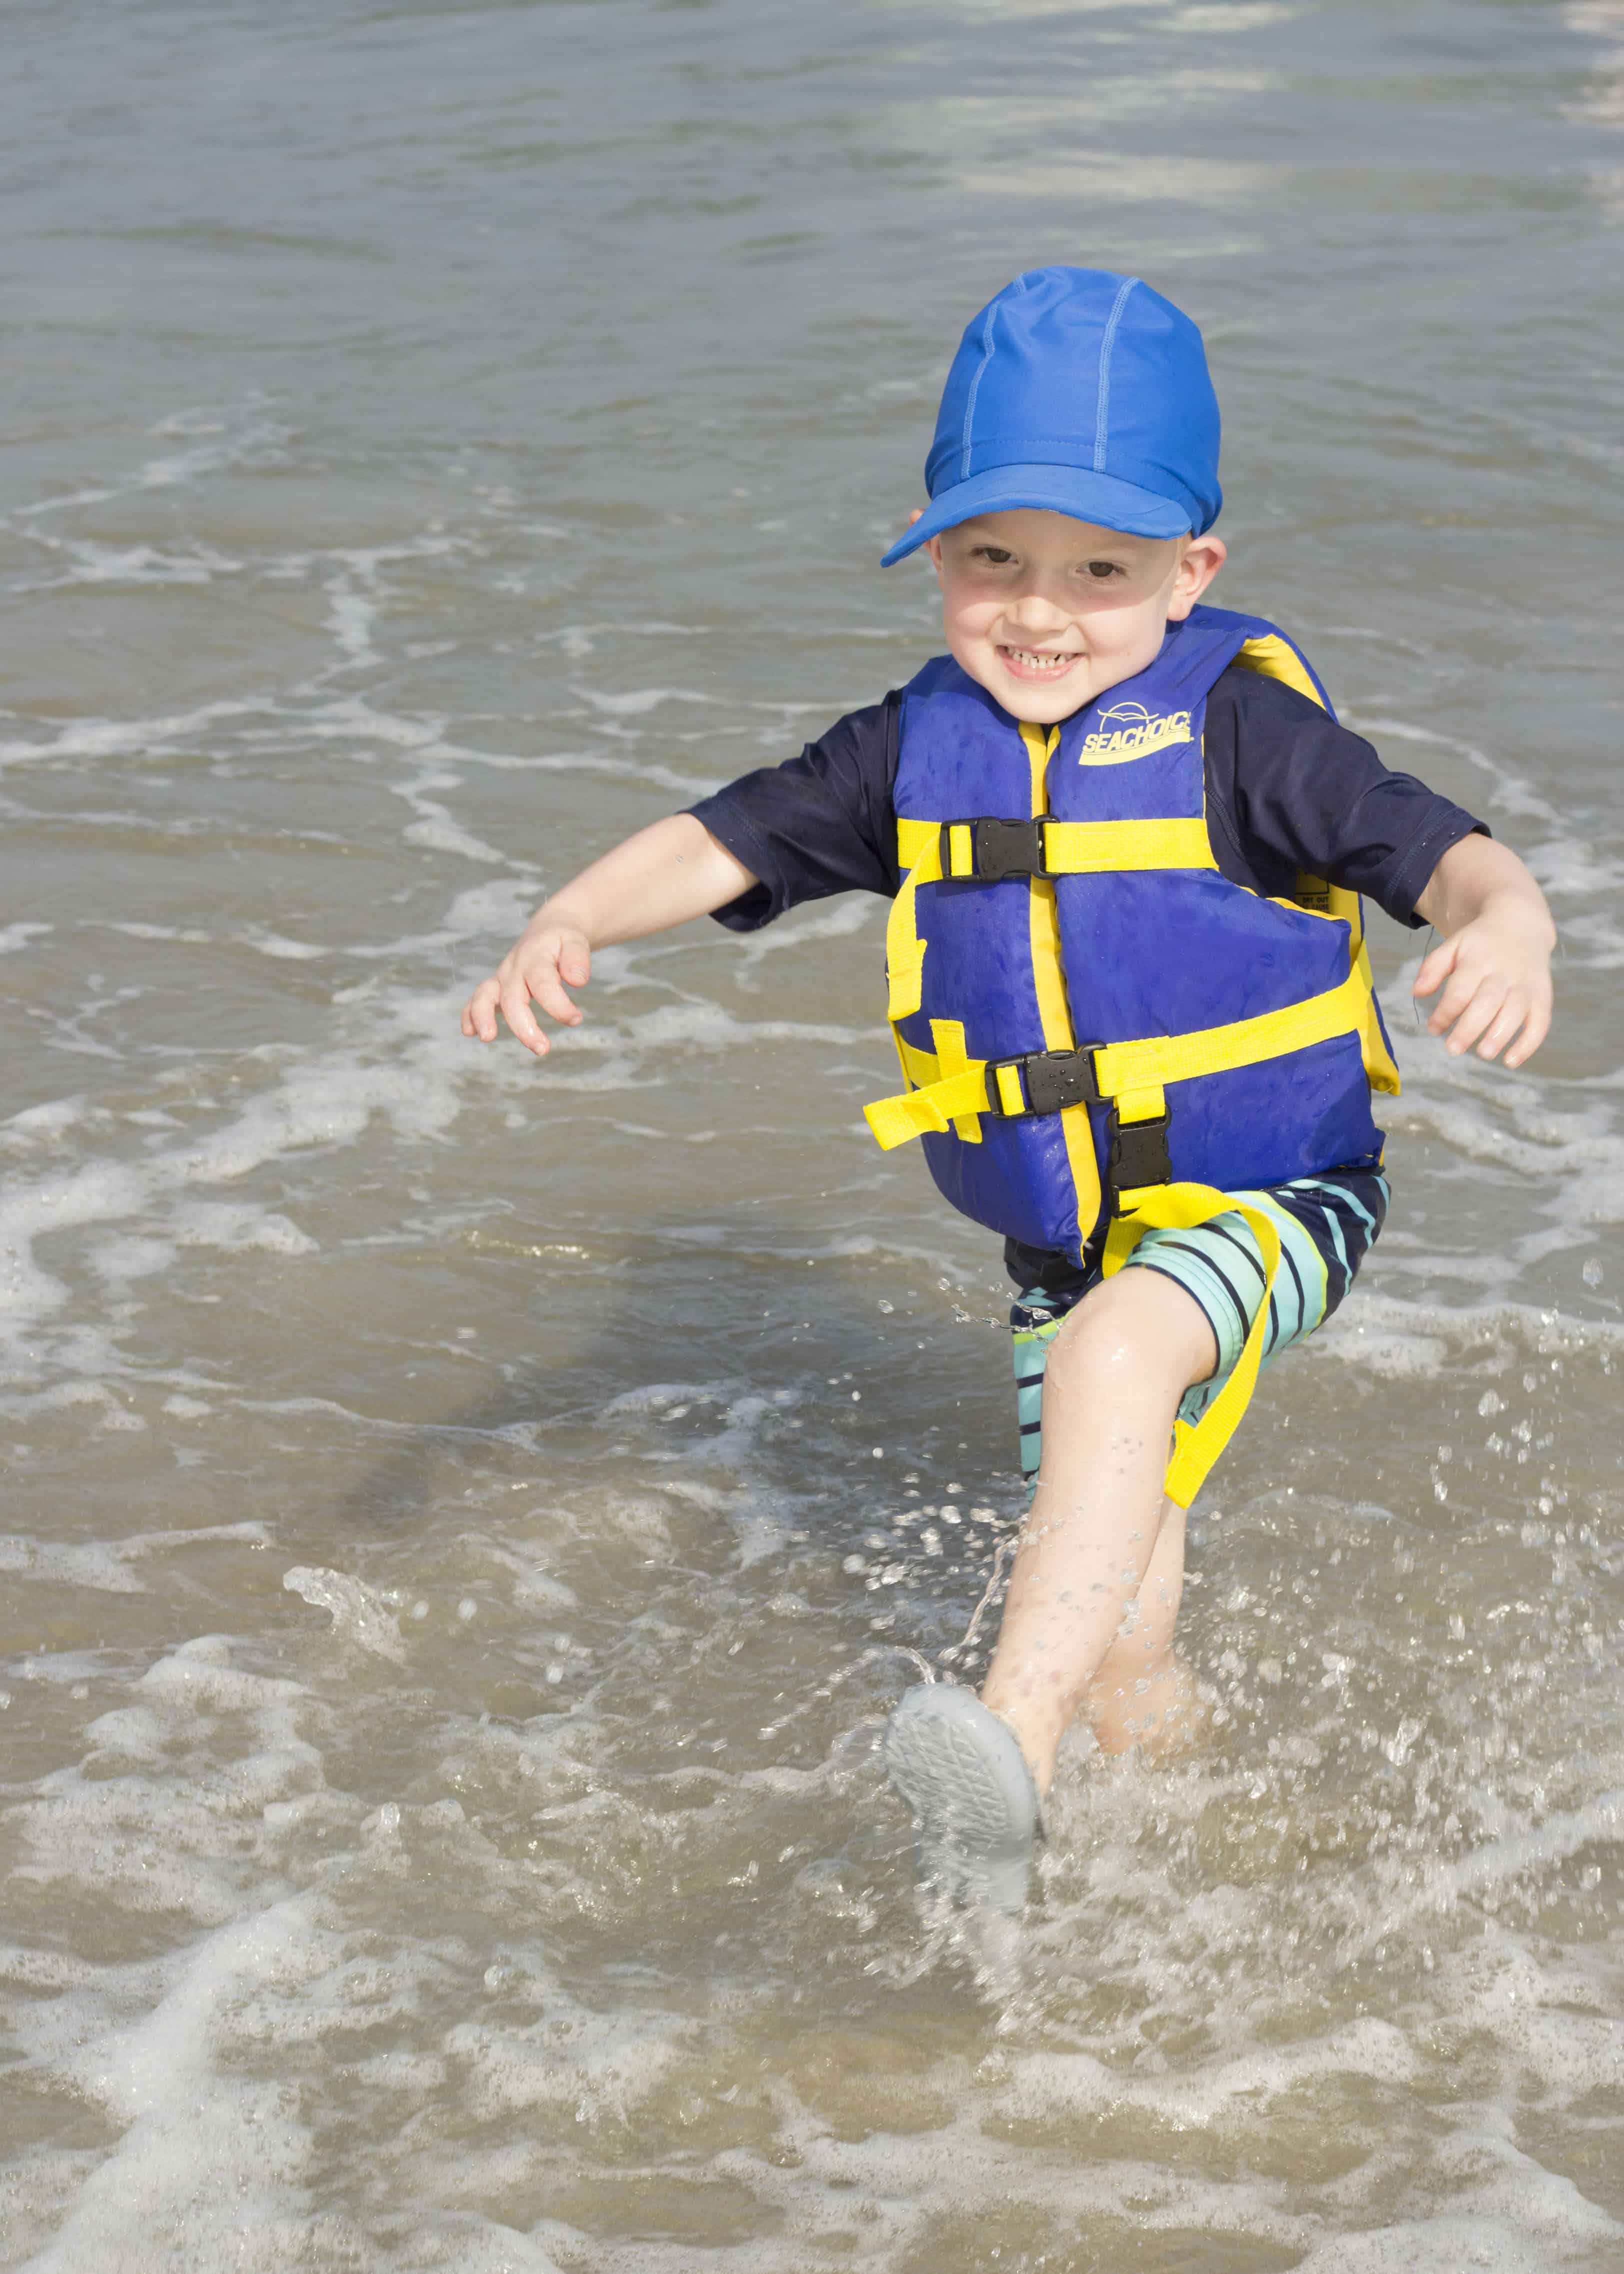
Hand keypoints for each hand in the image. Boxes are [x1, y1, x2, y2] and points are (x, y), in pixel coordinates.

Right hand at [461, 916, 591, 1057]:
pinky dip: (470, 1014)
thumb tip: (578, 981)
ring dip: (483, 1017)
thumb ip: (577, 959)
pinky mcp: (496, 986)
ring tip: (487, 1037)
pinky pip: (477, 999)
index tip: (576, 1019)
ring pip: (485, 996)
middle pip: (512, 998)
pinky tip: (469, 1032)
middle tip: (542, 1049)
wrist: (548, 930)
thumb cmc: (563, 940)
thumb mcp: (575, 940)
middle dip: (524, 1027)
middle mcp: (514, 968)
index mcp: (535, 957)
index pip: (542, 984)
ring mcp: (502, 977)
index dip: (558, 1005)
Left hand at [1412, 895, 1552, 1067]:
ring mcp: (1525, 985)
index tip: (1433, 1028)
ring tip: (1483, 1054)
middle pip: (1488, 1002)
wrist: (1521, 923)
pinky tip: (1510, 1062)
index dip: (1446, 1012)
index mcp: (1479, 960)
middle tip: (1452, 1049)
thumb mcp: (1454, 945)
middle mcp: (1504, 973)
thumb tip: (1415, 992)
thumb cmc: (1480, 943)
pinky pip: (1540, 1021)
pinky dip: (1529, 1043)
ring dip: (1501, 1035)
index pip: (1461, 989)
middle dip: (1470, 1028)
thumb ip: (1433, 968)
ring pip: (1516, 1011)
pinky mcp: (1542, 996)